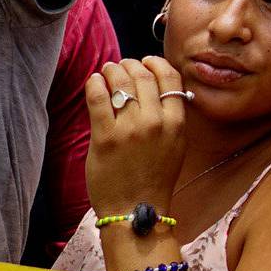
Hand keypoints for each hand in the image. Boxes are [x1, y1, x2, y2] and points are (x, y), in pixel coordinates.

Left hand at [86, 56, 187, 216]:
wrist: (136, 208)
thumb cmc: (154, 178)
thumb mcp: (176, 145)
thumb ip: (170, 117)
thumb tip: (155, 88)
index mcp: (177, 123)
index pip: (170, 78)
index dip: (157, 63)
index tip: (146, 61)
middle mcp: (156, 122)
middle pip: (143, 76)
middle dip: (130, 65)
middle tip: (121, 66)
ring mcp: (130, 130)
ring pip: (121, 83)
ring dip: (113, 71)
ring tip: (107, 71)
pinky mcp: (105, 137)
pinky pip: (98, 98)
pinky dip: (95, 83)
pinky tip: (94, 81)